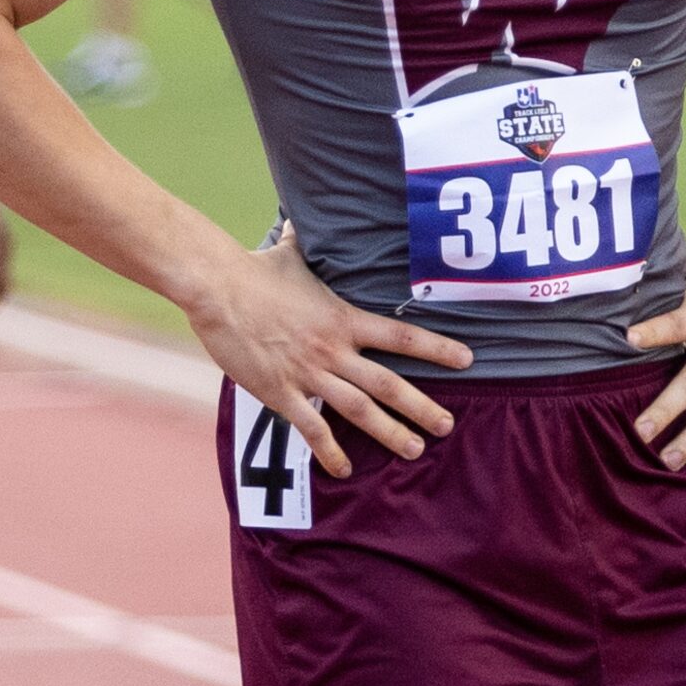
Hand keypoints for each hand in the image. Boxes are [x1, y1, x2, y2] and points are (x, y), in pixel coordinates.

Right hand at [188, 226, 470, 479]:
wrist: (217, 289)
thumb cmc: (255, 270)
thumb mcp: (291, 252)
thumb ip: (305, 242)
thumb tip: (301, 216)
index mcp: (344, 318)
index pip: (402, 335)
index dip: (437, 348)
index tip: (467, 360)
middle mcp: (334, 349)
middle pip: (389, 383)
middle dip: (421, 407)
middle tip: (448, 426)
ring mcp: (308, 372)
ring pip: (358, 409)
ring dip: (389, 432)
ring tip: (414, 450)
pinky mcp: (279, 391)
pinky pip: (311, 427)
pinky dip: (330, 450)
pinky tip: (345, 469)